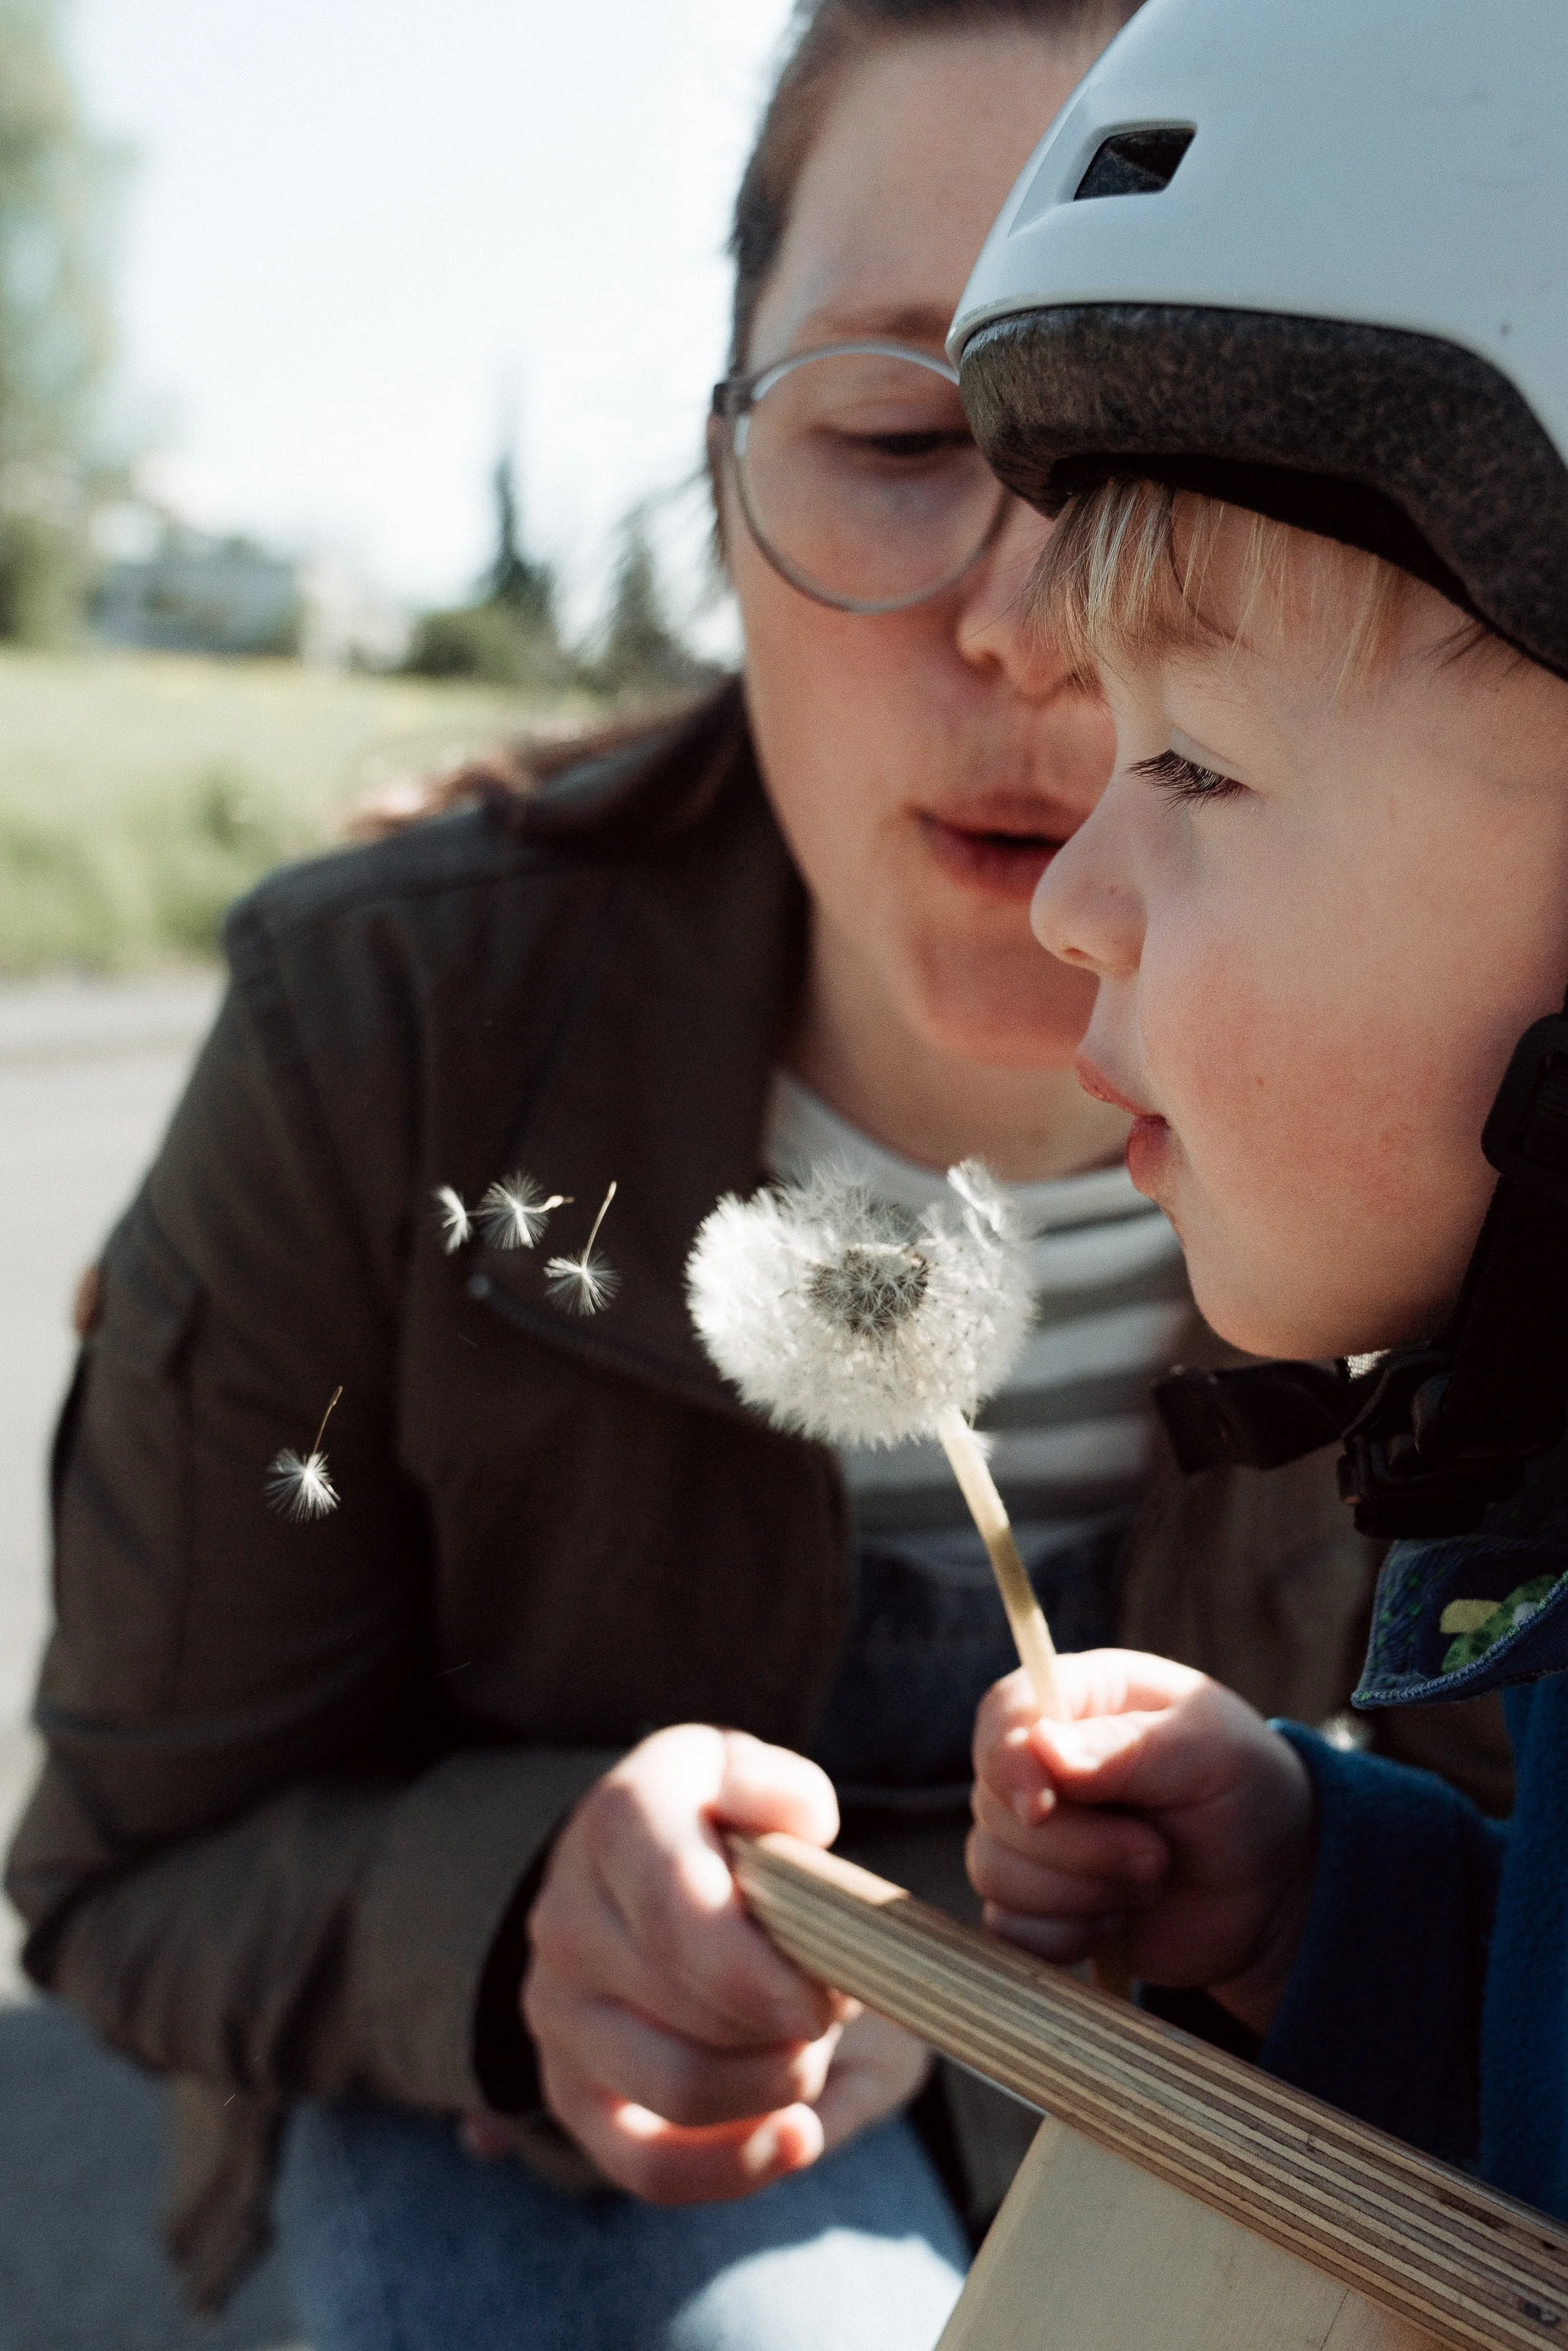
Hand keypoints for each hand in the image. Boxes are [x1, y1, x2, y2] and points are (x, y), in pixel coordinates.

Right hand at [520, 1724, 925, 2202]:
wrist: (650, 1868)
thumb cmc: (721, 1824)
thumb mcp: (754, 1777)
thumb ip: (783, 1792)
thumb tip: (798, 1826)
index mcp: (617, 1821)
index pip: (675, 1911)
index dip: (758, 1971)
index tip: (827, 1999)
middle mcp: (565, 1915)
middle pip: (690, 2009)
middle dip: (787, 2024)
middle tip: (836, 2005)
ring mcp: (557, 2008)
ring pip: (677, 2088)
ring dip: (771, 2086)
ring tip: (810, 2051)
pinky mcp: (567, 2088)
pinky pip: (644, 2164)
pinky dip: (731, 2168)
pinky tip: (795, 2138)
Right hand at [968, 1653, 1316, 2034]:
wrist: (1271, 1890)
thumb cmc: (1247, 1794)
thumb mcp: (1213, 1755)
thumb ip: (1131, 1748)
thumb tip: (1043, 1750)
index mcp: (1083, 1698)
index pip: (1004, 1711)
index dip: (1007, 1760)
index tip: (1041, 1808)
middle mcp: (1043, 1761)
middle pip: (994, 1803)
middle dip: (1080, 1848)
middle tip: (1157, 1855)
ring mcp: (1033, 1834)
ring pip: (994, 1870)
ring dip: (1081, 1894)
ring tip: (1149, 1881)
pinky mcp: (1036, 1902)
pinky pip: (1008, 1929)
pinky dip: (1065, 1937)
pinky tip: (1117, 1921)